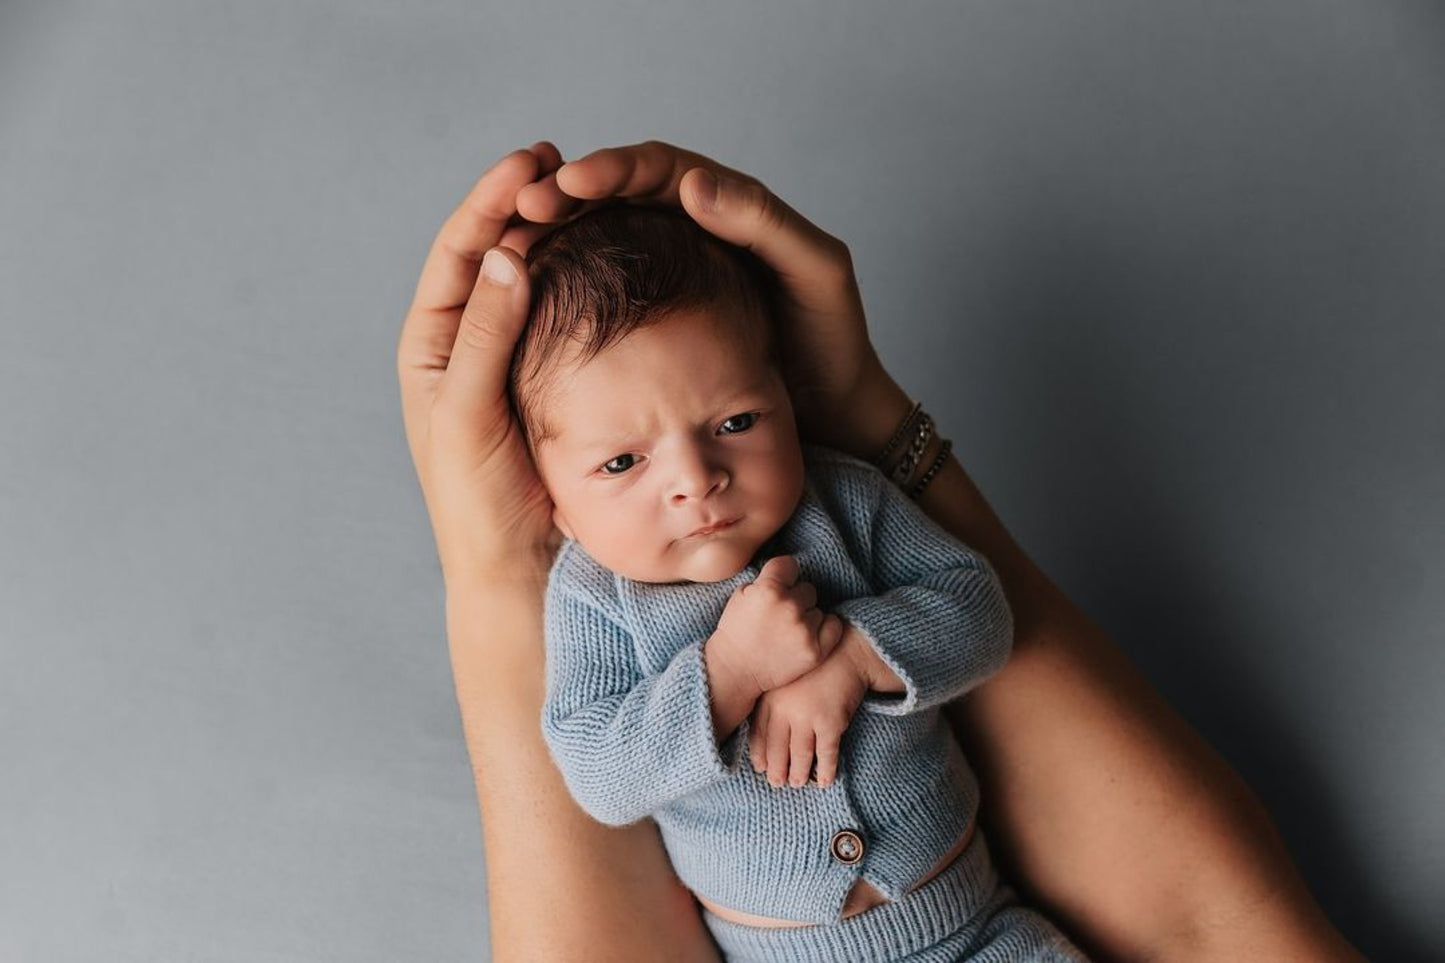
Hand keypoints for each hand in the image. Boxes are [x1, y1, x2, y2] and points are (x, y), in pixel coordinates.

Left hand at [396, 142, 575, 585]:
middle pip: (498, 254)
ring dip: (563, 236)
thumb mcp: (472, 414)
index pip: (460, 255)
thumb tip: (510, 253)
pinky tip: (617, 255)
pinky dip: (590, 283)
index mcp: (434, 347)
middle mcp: (471, 345)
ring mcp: (518, 362)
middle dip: (529, 206)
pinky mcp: (559, 384)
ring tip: (595, 194)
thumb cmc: (480, 504)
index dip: (491, 202)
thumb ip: (487, 337)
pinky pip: (573, 319)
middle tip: (568, 164)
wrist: (520, 572)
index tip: (531, 160)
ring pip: (539, 282)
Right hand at [510, 139, 909, 457]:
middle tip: (526, 206)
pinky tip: (536, 297)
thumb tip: (691, 183)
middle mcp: (690, 230)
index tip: (570, 180)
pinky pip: (605, 292)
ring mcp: (667, 277)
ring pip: (601, 239)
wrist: (836, 412)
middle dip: (567, 195)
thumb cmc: (832, 341)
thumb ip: (763, 222)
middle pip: (616, 196)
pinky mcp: (654, 324)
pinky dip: (568, 285)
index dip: (612, 169)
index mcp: (727, 205)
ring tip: (515, 243)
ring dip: (559, 237)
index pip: (657, 170)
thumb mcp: (814, 272)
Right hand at [707, 556, 843, 697]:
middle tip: (780, 615)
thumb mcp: (741, 595)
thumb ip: (766, 580)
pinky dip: (823, 629)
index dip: (783, 575)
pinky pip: (833, 626)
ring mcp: (804, 630)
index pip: (790, 565)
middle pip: (807, 589)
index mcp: (769, 590)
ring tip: (787, 631)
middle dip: (795, 599)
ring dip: (806, 617)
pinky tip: (807, 635)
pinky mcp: (816, 651)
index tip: (778, 587)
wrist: (735, 671)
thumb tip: (787, 572)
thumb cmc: (736, 632)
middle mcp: (790, 607)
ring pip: (817, 610)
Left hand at [748, 638, 867, 788]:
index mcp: (770, 697)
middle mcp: (785, 709)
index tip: (760, 767)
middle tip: (777, 783)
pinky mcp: (830, 723)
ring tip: (797, 783)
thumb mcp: (785, 676)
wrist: (848, 652)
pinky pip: (826, 754)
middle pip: (776, 748)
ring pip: (799, 755)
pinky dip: (825, 770)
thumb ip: (772, 700)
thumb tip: (764, 730)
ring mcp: (807, 717)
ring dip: (798, 773)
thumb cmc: (816, 664)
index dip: (760, 754)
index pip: (759, 734)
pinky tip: (824, 781)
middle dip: (776, 770)